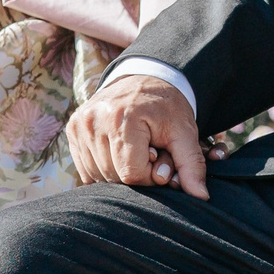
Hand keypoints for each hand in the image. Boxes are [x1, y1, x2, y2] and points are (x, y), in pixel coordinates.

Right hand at [66, 74, 207, 198]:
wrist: (145, 76)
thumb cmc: (167, 106)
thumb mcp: (184, 131)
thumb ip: (192, 164)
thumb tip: (201, 197)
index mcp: (123, 119)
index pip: (132, 175)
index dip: (150, 176)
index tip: (160, 159)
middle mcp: (95, 120)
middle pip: (114, 177)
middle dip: (136, 174)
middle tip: (150, 152)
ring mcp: (80, 124)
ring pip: (98, 176)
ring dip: (119, 172)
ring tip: (134, 149)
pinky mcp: (72, 128)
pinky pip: (86, 169)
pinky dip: (104, 167)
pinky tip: (118, 151)